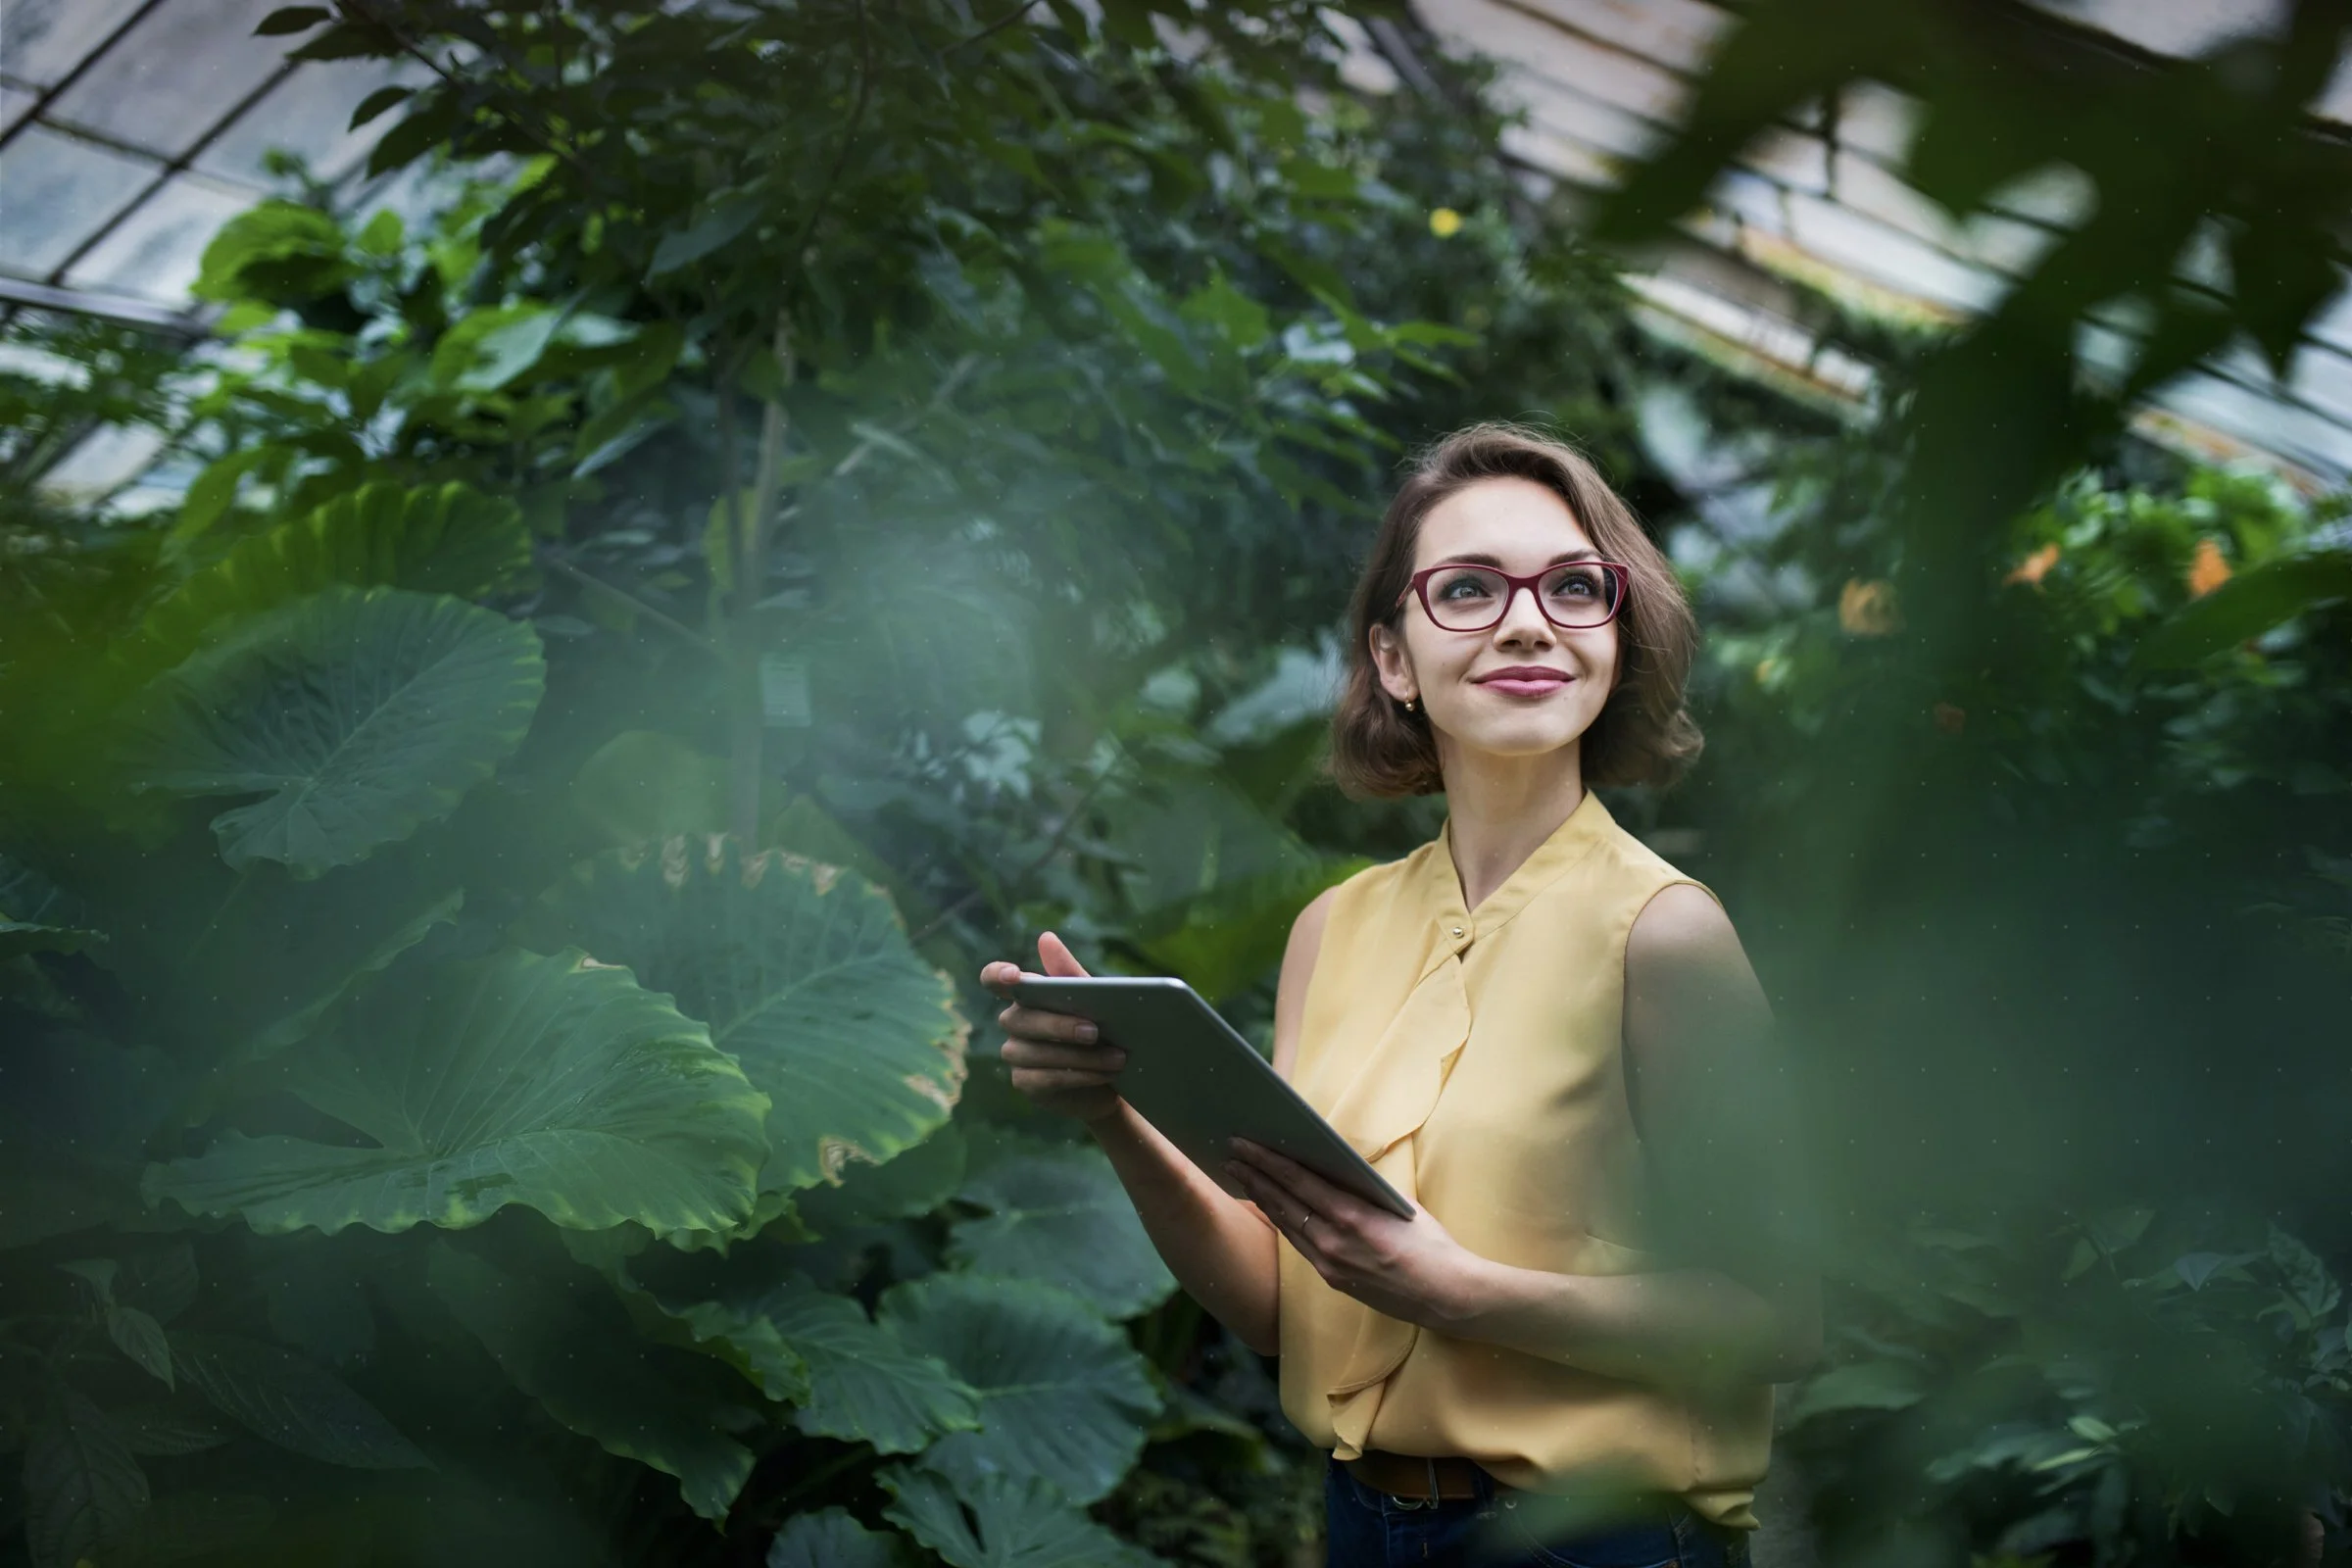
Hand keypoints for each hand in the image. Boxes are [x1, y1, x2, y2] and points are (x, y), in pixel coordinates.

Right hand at [978, 932, 1127, 1125]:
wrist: (1113, 1076)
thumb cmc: (1099, 1029)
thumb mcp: (1093, 1000)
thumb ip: (1069, 973)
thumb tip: (1045, 938)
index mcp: (1025, 994)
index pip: (994, 979)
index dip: (996, 975)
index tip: (1014, 975)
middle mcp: (1013, 1022)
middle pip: (1020, 1019)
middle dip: (1059, 1026)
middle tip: (1094, 1031)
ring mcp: (1015, 1053)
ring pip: (1035, 1053)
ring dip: (1078, 1056)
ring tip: (1116, 1058)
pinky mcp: (1024, 1082)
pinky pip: (1044, 1079)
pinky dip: (1077, 1076)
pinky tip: (1103, 1075)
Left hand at [1224, 1137, 1483, 1330]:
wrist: (1445, 1296)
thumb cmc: (1430, 1244)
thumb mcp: (1399, 1205)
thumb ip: (1362, 1190)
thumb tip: (1333, 1167)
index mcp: (1351, 1217)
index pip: (1298, 1181)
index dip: (1267, 1160)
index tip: (1244, 1144)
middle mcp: (1333, 1242)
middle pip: (1283, 1202)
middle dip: (1253, 1176)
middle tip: (1230, 1155)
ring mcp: (1330, 1264)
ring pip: (1287, 1224)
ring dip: (1262, 1198)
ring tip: (1242, 1177)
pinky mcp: (1332, 1280)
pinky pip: (1300, 1245)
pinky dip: (1284, 1222)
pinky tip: (1273, 1208)